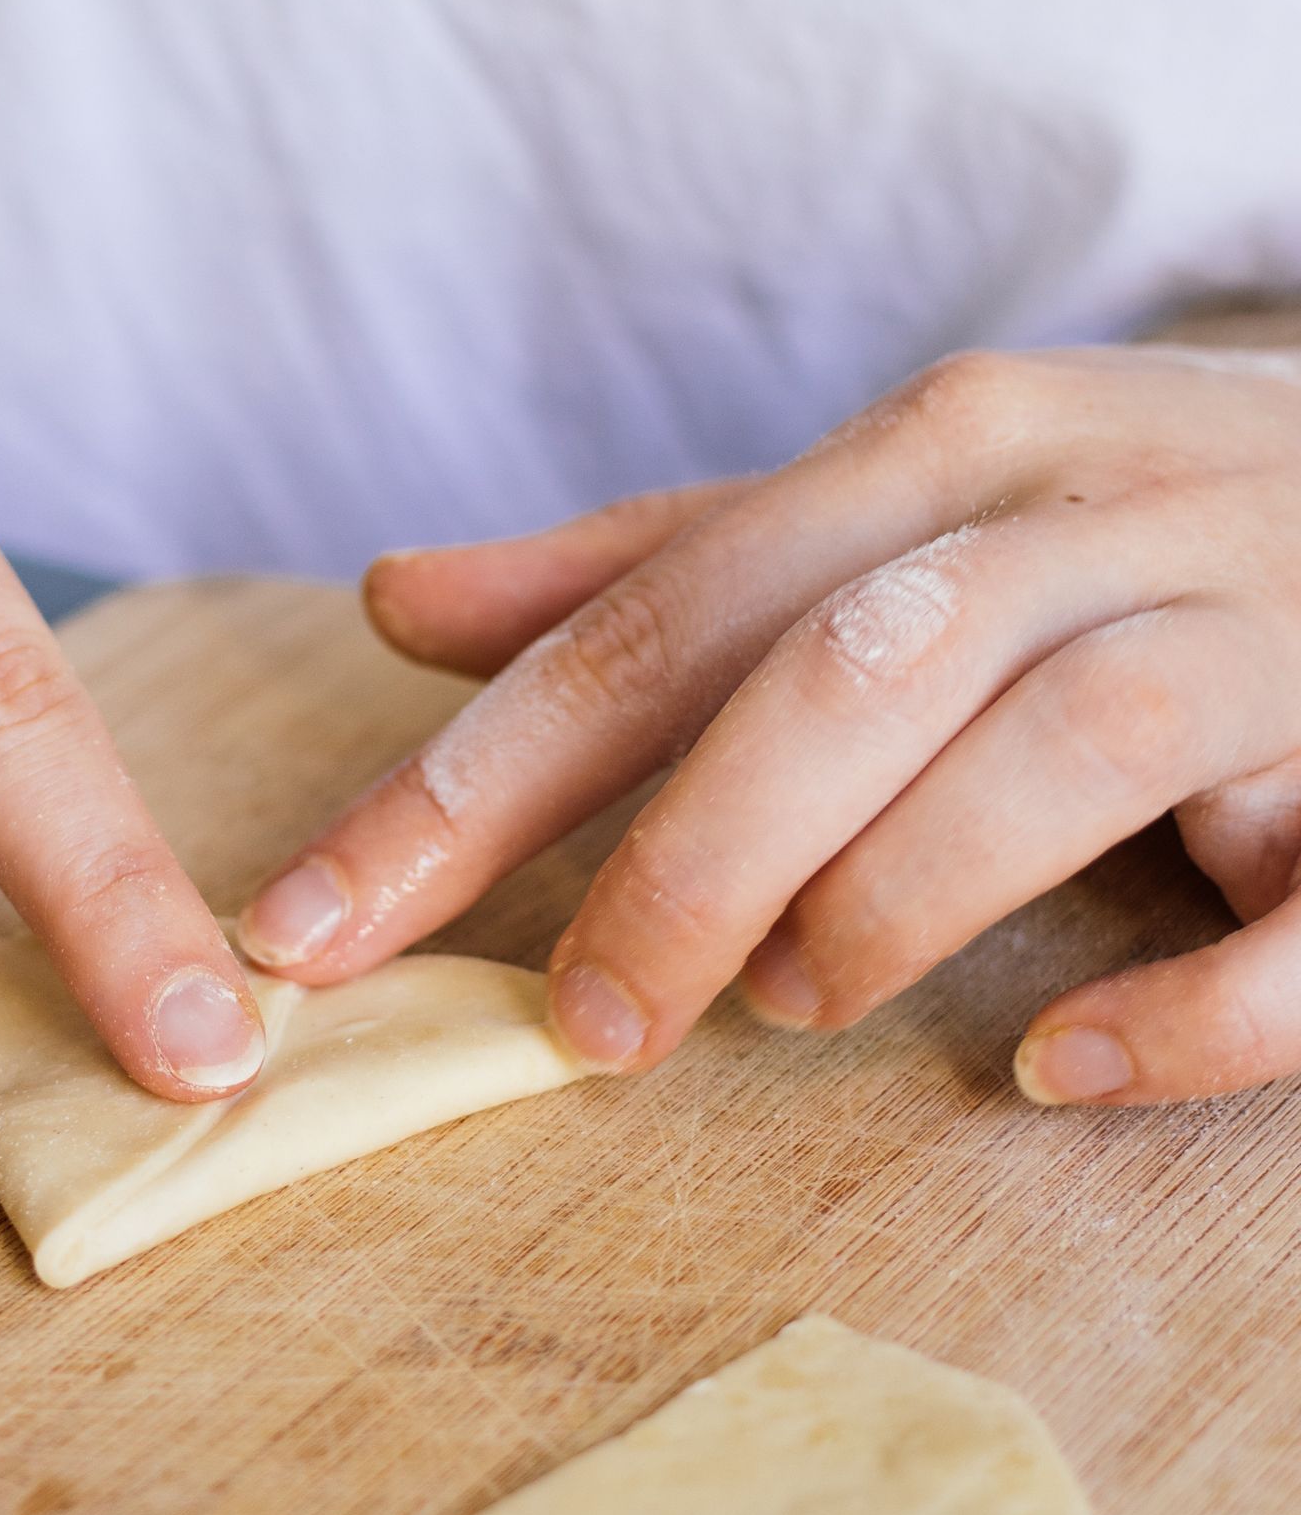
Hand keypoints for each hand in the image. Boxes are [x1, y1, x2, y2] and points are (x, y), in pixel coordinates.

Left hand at [238, 340, 1300, 1104]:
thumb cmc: (1108, 529)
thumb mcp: (884, 513)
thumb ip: (651, 574)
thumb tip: (396, 600)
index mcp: (942, 449)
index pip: (657, 620)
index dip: (466, 783)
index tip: (310, 929)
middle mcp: (1095, 515)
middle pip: (844, 674)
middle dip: (681, 860)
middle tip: (586, 1021)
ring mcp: (1271, 630)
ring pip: (1058, 748)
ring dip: (891, 897)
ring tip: (792, 998)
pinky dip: (1183, 1005)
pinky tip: (1053, 1065)